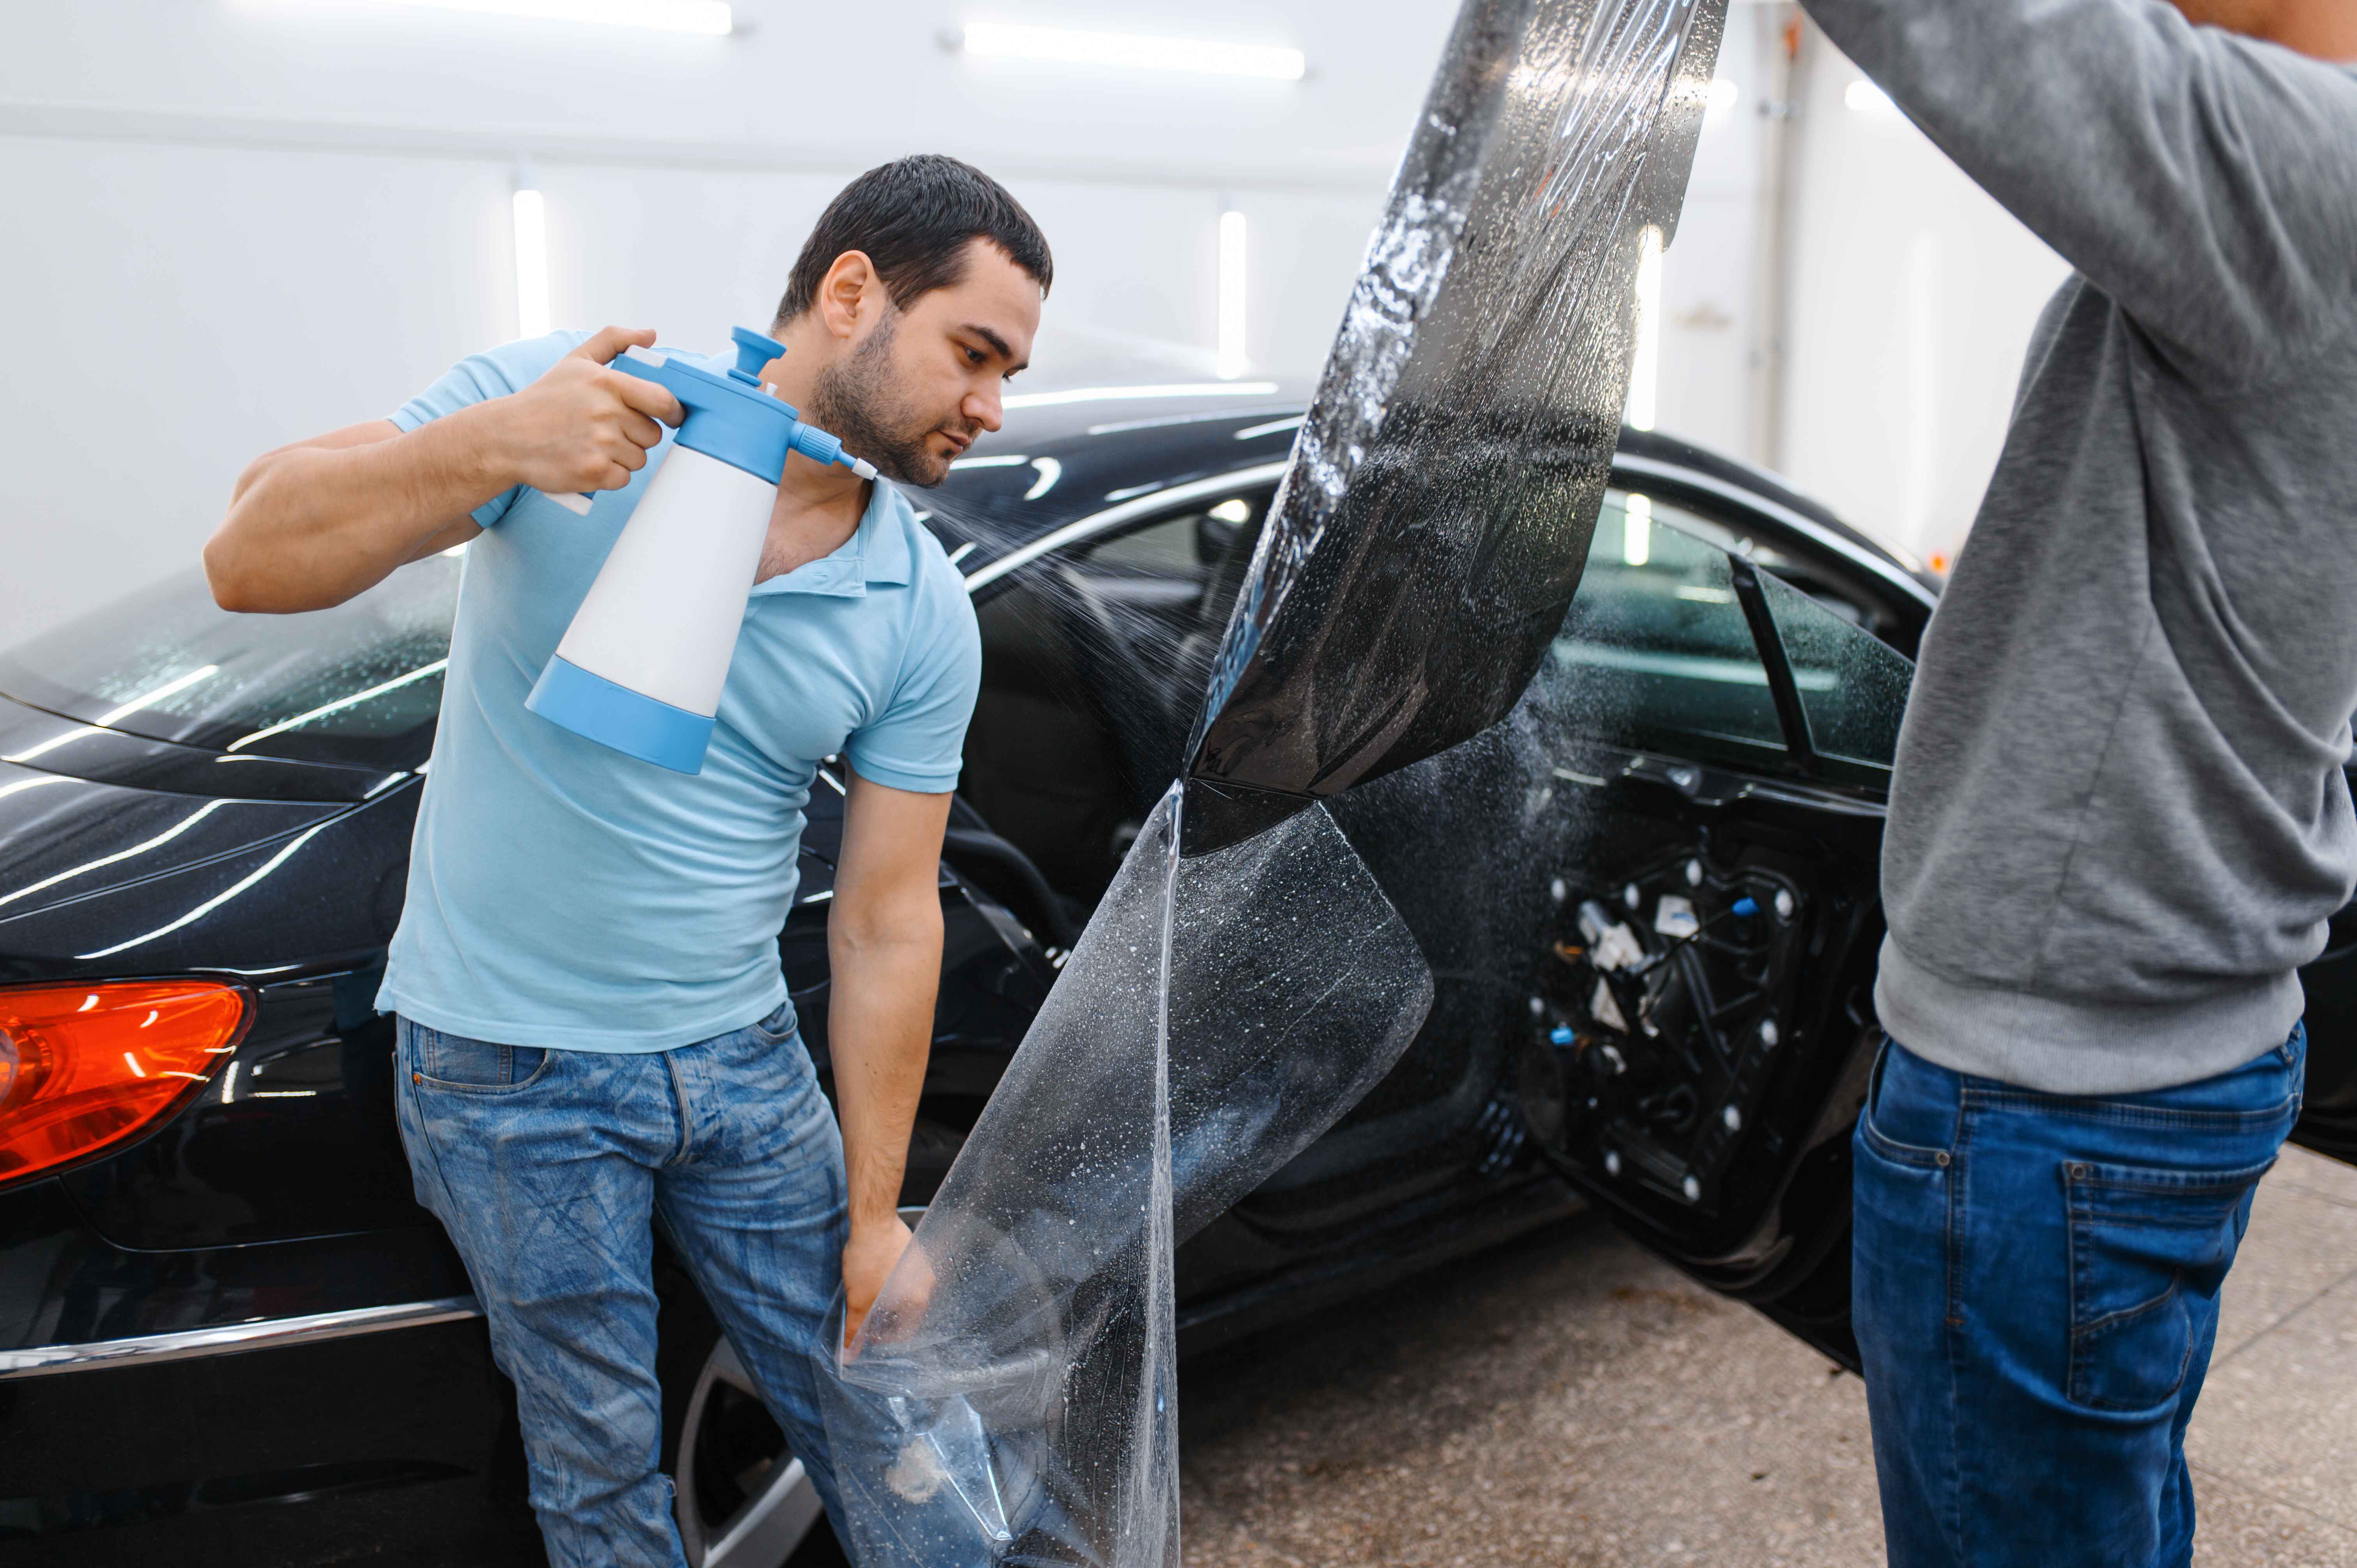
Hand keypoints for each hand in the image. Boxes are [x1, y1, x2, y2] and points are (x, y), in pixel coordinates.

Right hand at [488, 325, 683, 497]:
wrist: (506, 437)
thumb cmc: (544, 399)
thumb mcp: (575, 360)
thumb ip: (614, 341)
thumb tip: (650, 334)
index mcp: (607, 383)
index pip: (663, 400)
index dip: (673, 411)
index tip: (670, 416)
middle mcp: (606, 413)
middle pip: (652, 434)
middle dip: (637, 435)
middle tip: (608, 430)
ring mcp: (601, 445)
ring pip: (639, 458)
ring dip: (623, 456)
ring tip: (592, 444)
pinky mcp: (594, 472)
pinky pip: (624, 479)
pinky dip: (610, 475)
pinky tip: (587, 461)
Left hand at [842, 1214, 933, 1356]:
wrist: (873, 1220)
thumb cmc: (869, 1261)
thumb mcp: (857, 1302)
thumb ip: (855, 1331)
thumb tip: (848, 1358)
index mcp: (918, 1300)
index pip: (905, 1332)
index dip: (883, 1338)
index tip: (866, 1332)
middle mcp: (926, 1284)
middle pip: (906, 1313)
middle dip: (884, 1318)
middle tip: (863, 1314)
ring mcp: (922, 1266)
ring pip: (904, 1293)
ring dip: (887, 1299)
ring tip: (866, 1293)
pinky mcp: (915, 1251)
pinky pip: (904, 1275)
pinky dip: (890, 1281)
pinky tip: (873, 1274)